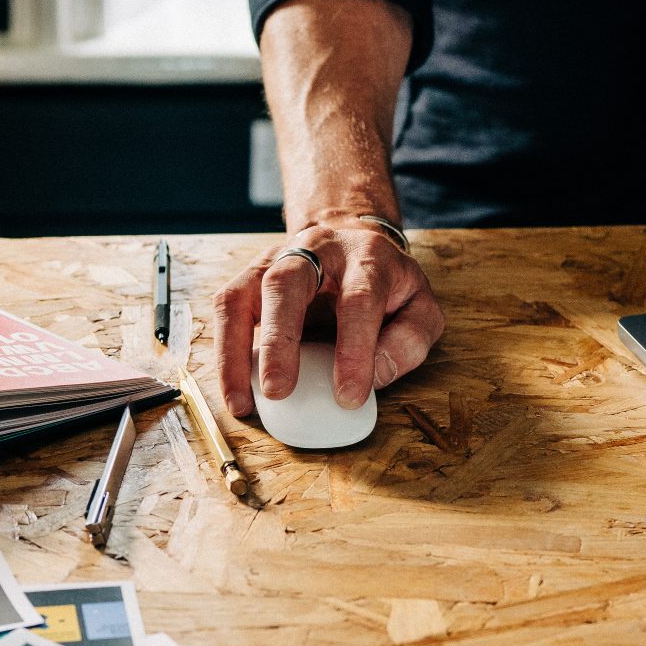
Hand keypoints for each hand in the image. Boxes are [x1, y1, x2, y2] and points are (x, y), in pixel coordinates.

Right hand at [214, 222, 443, 416]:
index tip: (348, 396)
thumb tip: (374, 375)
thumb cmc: (386, 286)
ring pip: (241, 294)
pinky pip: (226, 310)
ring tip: (242, 402)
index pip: (358, 300)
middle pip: (286, 283)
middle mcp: (314, 251)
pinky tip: (234, 389)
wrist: (351, 243)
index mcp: (367, 257)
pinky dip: (225, 353)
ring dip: (235, 351)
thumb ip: (408, 341)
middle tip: (278, 391)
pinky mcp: (248, 279)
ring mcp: (273, 260)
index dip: (353, 349)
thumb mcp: (420, 308)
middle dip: (280, 340)